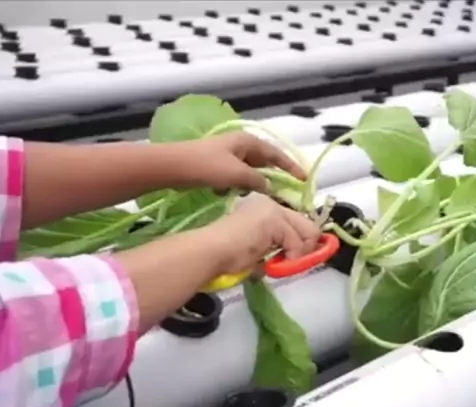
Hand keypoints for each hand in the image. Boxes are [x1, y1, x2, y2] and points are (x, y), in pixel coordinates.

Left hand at [170, 131, 306, 193]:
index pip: (276, 154)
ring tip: (255, 197)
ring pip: (249, 172)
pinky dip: (235, 186)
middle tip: (285, 193)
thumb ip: (257, 181)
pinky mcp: (216, 167)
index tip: (304, 180)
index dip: (291, 167)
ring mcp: (227, 155)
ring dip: (252, 184)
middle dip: (272, 178)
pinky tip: (228, 195)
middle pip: (264, 163)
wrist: (171, 167)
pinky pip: (234, 178)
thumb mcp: (237, 174)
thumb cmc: (206, 166)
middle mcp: (240, 145)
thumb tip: (270, 187)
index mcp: (248, 141)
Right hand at [207, 193, 320, 273]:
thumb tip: (292, 260)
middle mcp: (272, 203)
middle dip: (307, 247)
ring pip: (309, 233)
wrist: (212, 251)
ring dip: (299, 254)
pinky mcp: (276, 221)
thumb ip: (274, 248)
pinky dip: (292, 258)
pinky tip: (274, 263)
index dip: (301, 242)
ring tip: (280, 264)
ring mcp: (275, 210)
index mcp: (264, 208)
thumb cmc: (226, 254)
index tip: (295, 258)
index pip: (297, 222)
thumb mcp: (257, 249)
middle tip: (292, 263)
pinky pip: (298, 244)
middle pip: (309, 225)